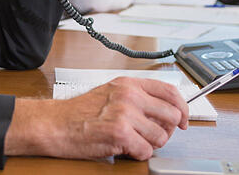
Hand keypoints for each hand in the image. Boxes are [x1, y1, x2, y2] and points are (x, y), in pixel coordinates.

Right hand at [4, 77, 188, 159]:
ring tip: (131, 141)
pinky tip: (123, 148)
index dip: (183, 108)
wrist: (55, 124)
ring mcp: (125, 113)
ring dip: (149, 144)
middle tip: (152, 136)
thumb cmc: (79, 112)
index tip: (184, 120)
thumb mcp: (110, 93)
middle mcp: (130, 95)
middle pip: (172, 115)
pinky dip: (137, 154)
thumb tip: (164, 110)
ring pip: (160, 136)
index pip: (170, 91)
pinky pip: (145, 151)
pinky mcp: (120, 133)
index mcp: (129, 84)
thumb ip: (136, 97)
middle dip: (166, 131)